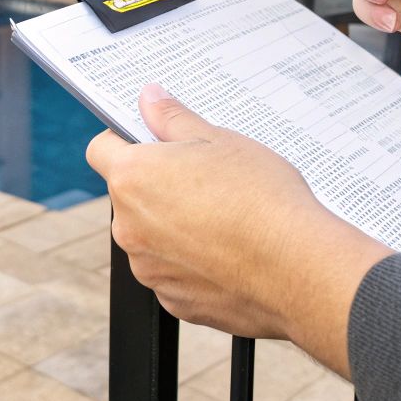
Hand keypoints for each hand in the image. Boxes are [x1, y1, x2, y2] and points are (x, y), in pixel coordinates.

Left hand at [87, 85, 389, 363]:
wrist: (298, 269)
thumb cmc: (262, 199)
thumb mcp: (220, 140)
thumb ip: (173, 120)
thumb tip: (149, 99)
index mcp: (133, 179)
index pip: (102, 149)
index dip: (126, 140)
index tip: (154, 141)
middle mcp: (129, 228)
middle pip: (129, 196)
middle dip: (157, 186)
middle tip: (204, 178)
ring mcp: (149, 270)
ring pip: (152, 237)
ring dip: (174, 227)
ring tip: (224, 218)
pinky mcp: (174, 301)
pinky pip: (174, 272)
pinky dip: (194, 262)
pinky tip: (230, 251)